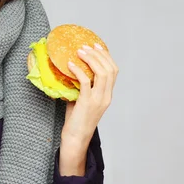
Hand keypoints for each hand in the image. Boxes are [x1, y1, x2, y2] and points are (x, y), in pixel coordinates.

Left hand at [58, 43, 117, 174]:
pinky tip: (70, 64)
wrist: (75, 138)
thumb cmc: (76, 120)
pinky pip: (85, 82)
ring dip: (91, 59)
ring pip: (102, 73)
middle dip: (99, 54)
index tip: (97, 45)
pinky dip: (78, 70)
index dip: (106, 56)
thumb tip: (70, 70)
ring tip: (79, 52)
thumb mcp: (81, 100)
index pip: (113, 71)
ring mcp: (98, 100)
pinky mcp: (87, 102)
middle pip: (110, 69)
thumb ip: (81, 86)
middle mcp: (106, 96)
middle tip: (86, 46)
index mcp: (107, 95)